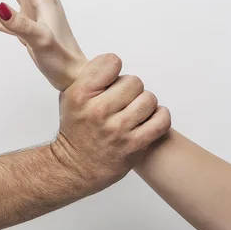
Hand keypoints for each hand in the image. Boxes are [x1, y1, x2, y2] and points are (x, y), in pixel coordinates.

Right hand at [51, 54, 171, 191]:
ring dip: (145, 104)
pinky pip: (161, 120)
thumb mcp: (69, 98)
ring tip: (135, 112)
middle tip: (123, 100)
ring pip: (149, 99)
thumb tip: (112, 61)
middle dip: (131, 89)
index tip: (111, 79)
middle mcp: (99, 110)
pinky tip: (149, 119)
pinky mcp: (134, 145)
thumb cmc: (75, 130)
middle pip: (134, 81)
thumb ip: (88, 77)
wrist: (75, 167)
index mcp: (81, 95)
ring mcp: (118, 129)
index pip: (111, 62)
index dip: (113, 69)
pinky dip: (160, 117)